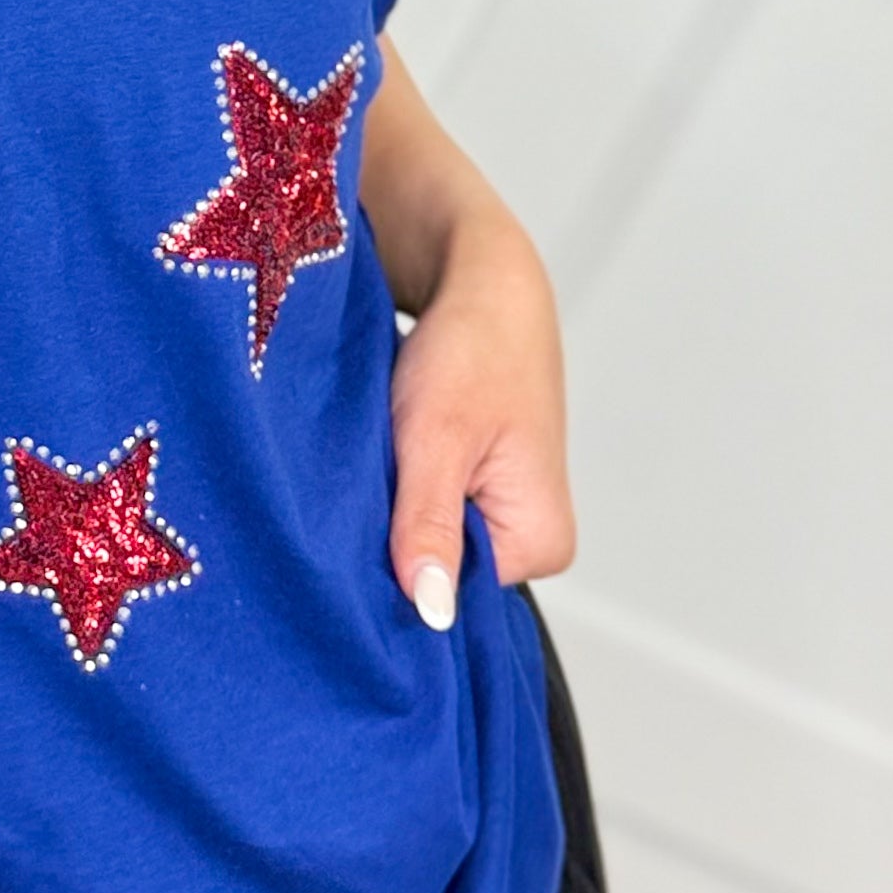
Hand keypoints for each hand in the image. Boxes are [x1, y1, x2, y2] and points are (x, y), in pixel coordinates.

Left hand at [386, 199, 573, 628]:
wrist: (482, 279)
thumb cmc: (472, 347)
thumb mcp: (436, 439)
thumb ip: (430, 526)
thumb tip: (432, 613)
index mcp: (541, 543)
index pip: (449, 599)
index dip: (393, 571)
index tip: (350, 538)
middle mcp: (533, 541)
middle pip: (438, 574)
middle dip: (389, 542)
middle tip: (355, 489)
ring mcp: (505, 516)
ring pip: (424, 541)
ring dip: (387, 512)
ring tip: (370, 466)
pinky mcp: (477, 489)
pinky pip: (423, 512)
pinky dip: (393, 491)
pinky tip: (377, 462)